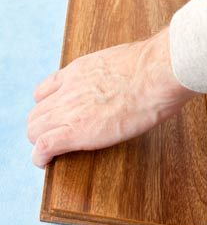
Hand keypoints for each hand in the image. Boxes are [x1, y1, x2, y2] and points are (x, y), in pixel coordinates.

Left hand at [27, 29, 194, 167]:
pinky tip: (45, 163)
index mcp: (78, 71)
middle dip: (42, 127)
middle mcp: (68, 90)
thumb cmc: (153, 68)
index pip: (45, 91)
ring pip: (34, 129)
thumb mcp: (124, 61)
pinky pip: (43, 146)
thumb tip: (133, 77)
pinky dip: (40, 157)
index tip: (57, 117)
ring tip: (49, 153)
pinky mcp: (76, 131)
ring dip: (39, 141)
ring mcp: (69, 110)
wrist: (156, 74)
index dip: (48, 107)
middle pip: (36, 113)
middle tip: (55, 139)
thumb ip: (116, 71)